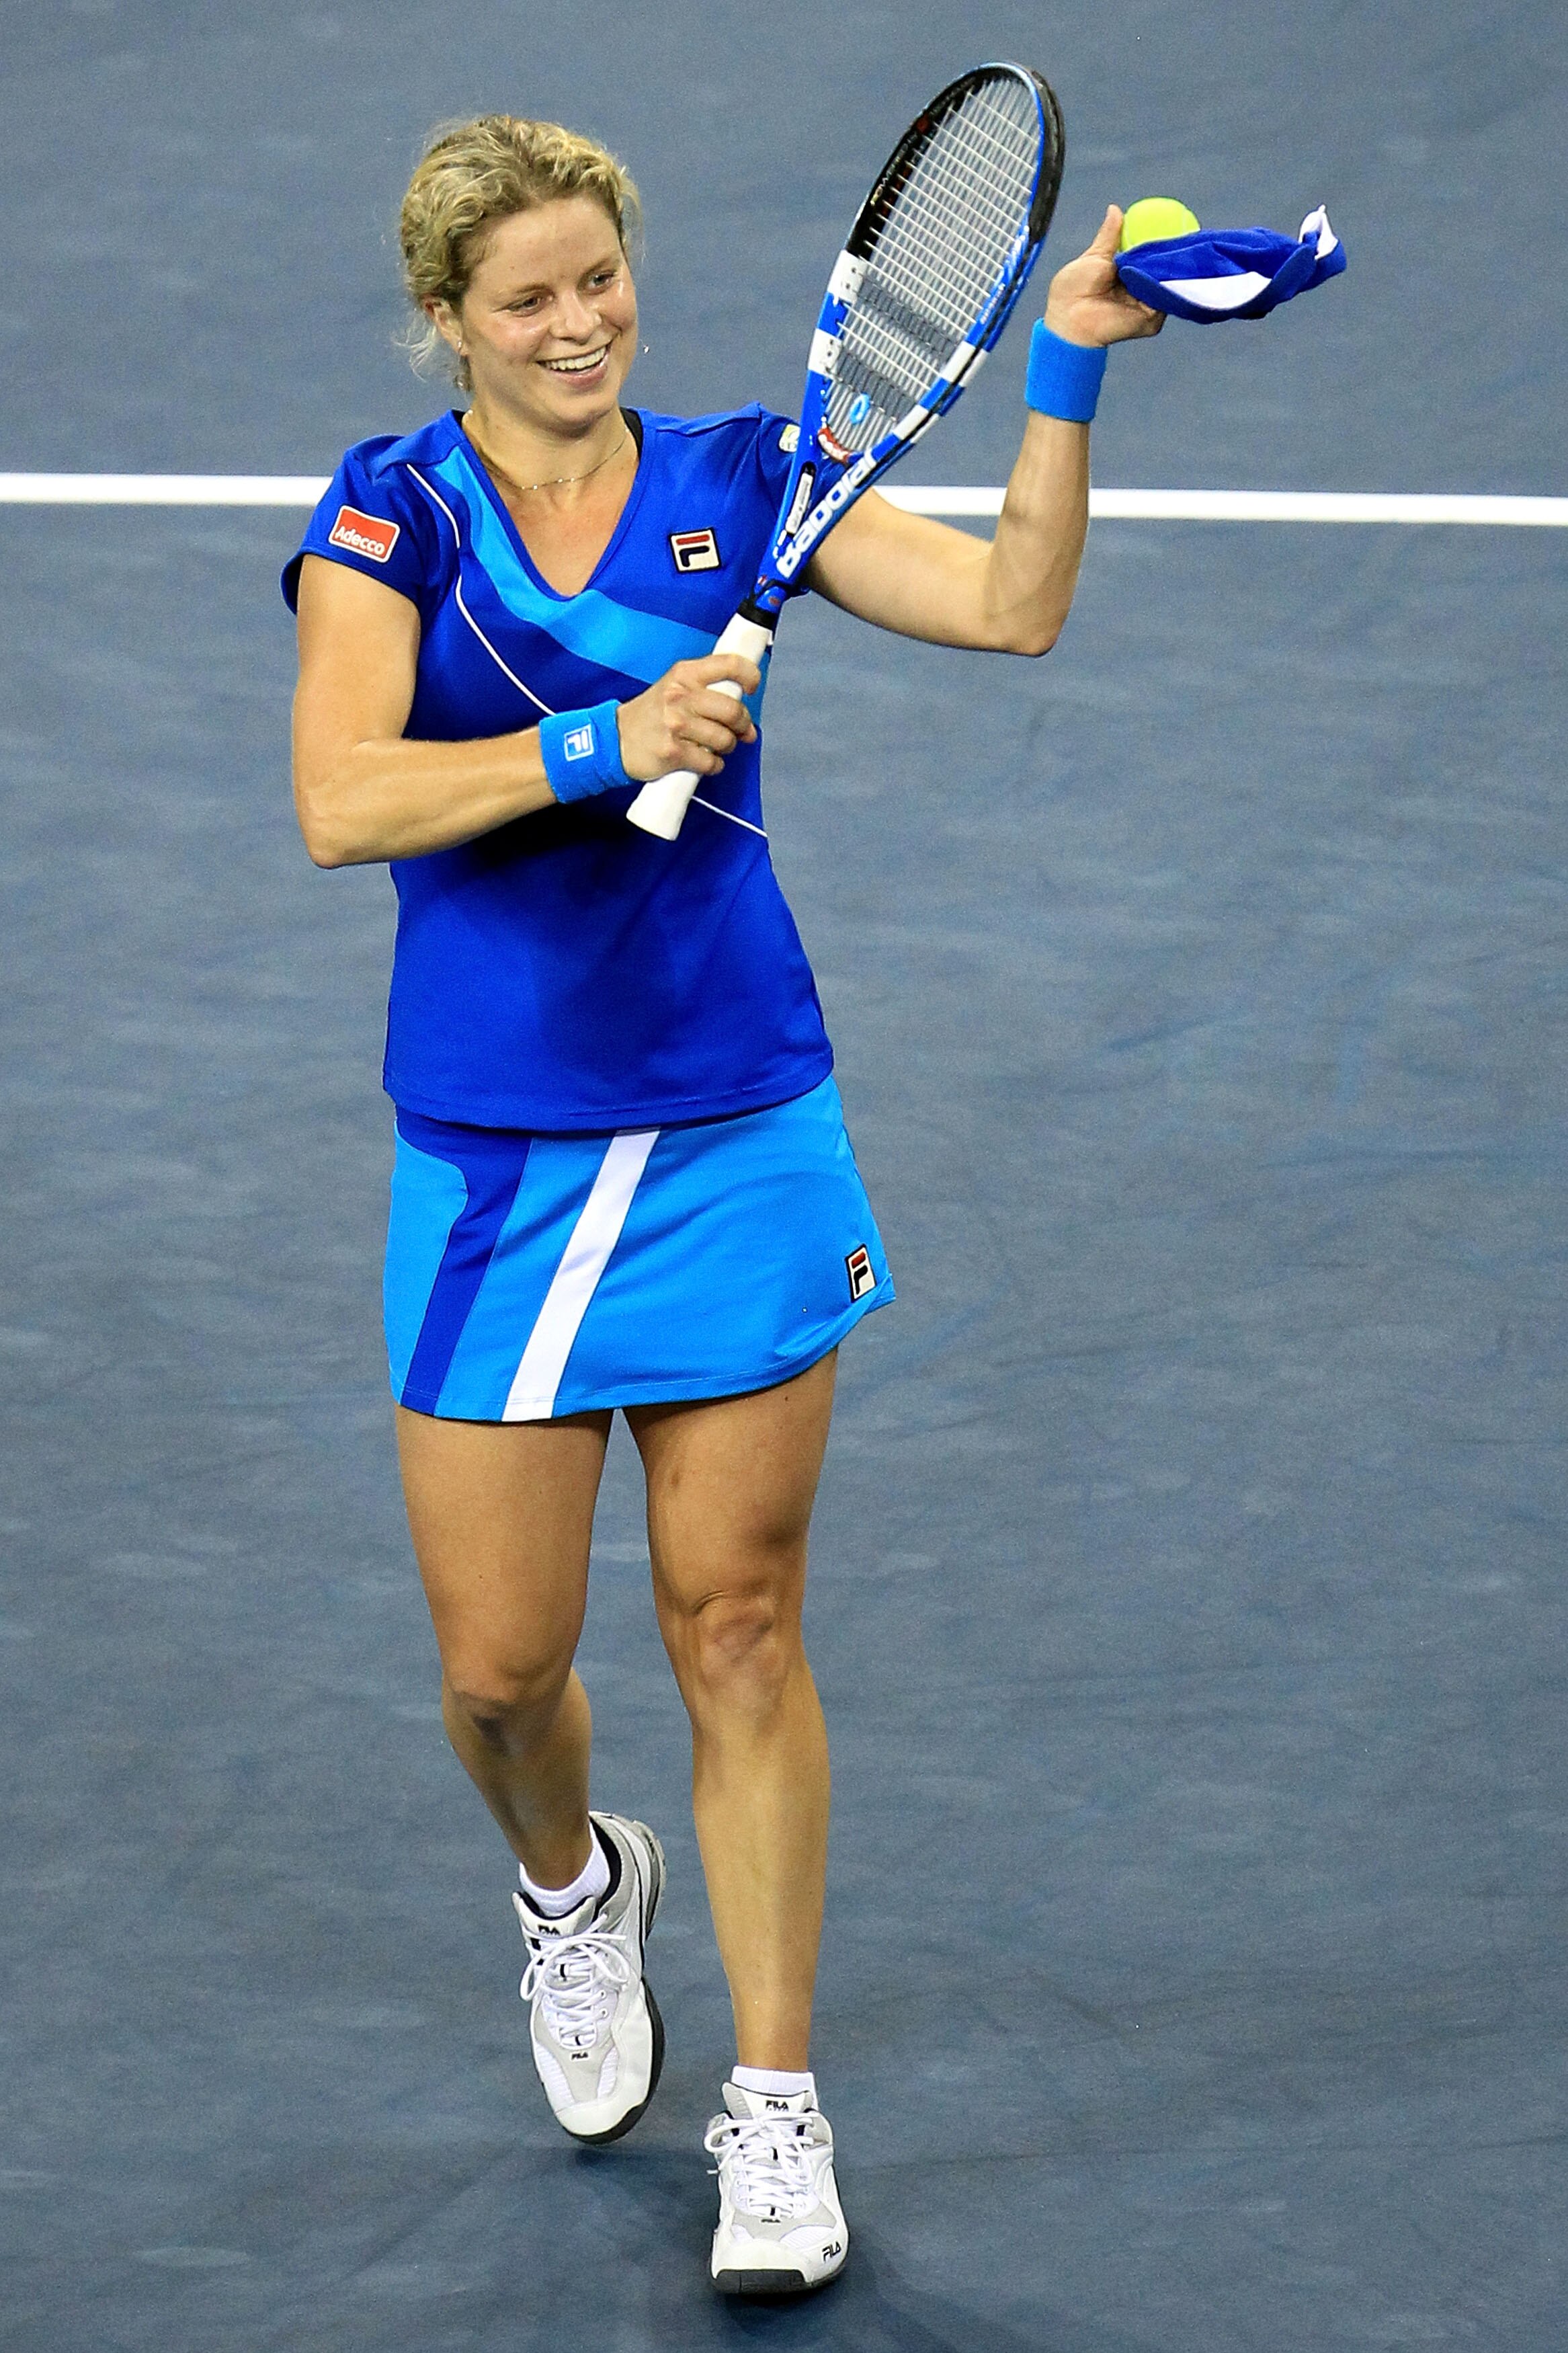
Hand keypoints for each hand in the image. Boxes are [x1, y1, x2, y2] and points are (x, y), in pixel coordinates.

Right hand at [615, 652, 762, 779]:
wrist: (616, 739)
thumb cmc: (652, 714)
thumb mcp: (675, 686)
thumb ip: (709, 691)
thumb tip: (746, 718)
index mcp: (684, 673)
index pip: (730, 665)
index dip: (750, 676)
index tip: (751, 688)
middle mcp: (680, 696)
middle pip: (733, 710)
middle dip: (743, 724)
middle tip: (740, 731)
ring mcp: (676, 725)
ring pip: (724, 739)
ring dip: (726, 747)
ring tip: (716, 746)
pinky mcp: (673, 752)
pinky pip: (710, 762)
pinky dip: (713, 765)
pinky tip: (704, 761)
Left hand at [1042, 205, 1164, 349]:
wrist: (1068, 320)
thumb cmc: (1073, 290)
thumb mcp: (1095, 256)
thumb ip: (1110, 235)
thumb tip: (1116, 209)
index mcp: (1127, 273)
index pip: (1150, 255)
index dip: (1160, 241)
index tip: (1173, 222)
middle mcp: (1140, 288)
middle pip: (1163, 269)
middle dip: (1173, 253)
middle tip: (1184, 232)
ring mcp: (1147, 305)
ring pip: (1168, 283)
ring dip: (1172, 267)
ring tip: (1178, 247)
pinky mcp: (1151, 320)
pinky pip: (1166, 300)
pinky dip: (1168, 285)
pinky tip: (1169, 270)